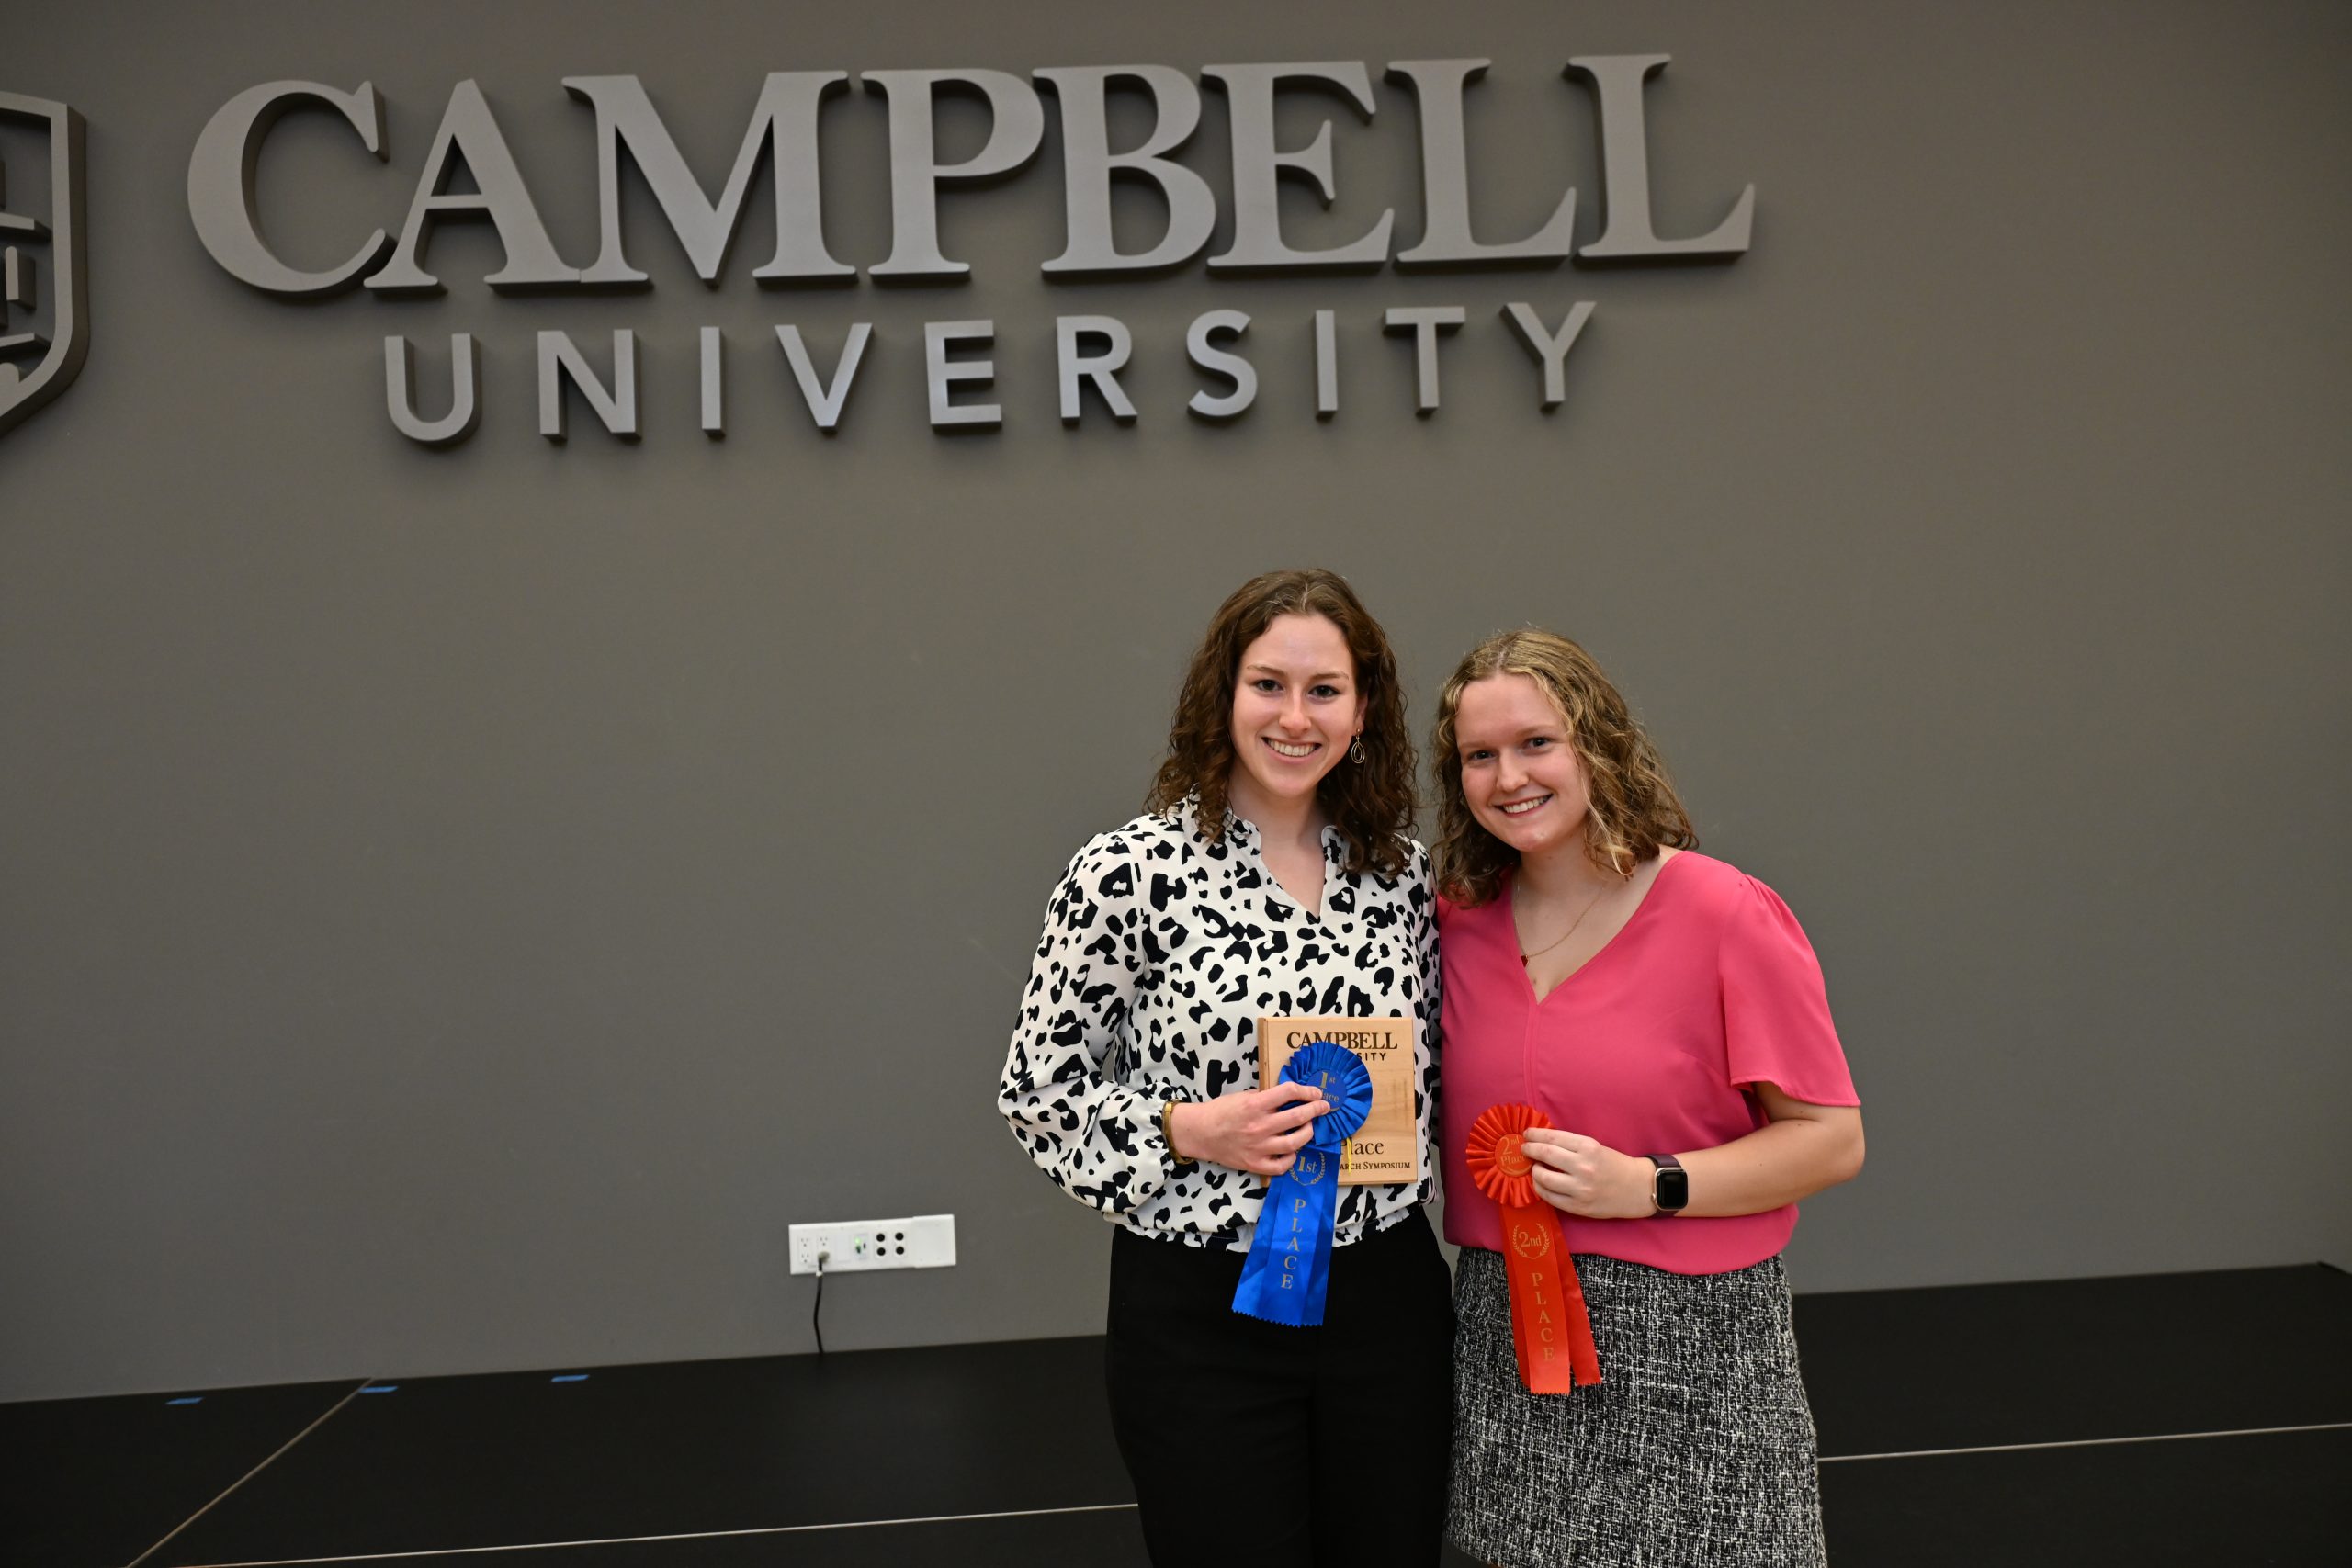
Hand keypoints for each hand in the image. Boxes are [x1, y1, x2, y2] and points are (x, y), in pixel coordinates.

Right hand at [1168, 1083, 1328, 1175]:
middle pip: (1298, 1117)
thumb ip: (1265, 1096)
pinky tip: (1293, 1150)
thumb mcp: (1242, 1096)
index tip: (1316, 1092)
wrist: (1200, 1133)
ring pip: (1294, 1142)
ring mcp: (1258, 1147)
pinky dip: (1291, 1158)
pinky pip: (1281, 1165)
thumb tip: (1288, 1096)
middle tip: (1324, 1107)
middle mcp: (1259, 1126)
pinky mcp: (1255, 1164)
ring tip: (1310, 1127)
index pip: (1289, 1092)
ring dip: (1308, 1133)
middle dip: (1316, 1110)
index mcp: (1255, 1105)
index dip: (1307, 1090)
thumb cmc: (1220, 1111)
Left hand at [1519, 1127, 1655, 1218]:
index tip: (1527, 1134)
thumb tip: (1541, 1142)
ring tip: (1535, 1168)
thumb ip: (1571, 1145)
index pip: (1553, 1138)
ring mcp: (1580, 1189)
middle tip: (1525, 1149)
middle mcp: (1583, 1167)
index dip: (1535, 1135)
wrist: (1637, 1188)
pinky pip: (1549, 1197)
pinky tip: (1541, 1184)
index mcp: (1588, 1147)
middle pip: (1545, 1155)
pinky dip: (1540, 1189)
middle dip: (1530, 1150)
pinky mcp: (1579, 1207)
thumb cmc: (1614, 1165)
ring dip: (1533, 1171)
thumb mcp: (1595, 1147)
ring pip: (1543, 1178)